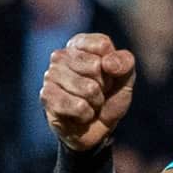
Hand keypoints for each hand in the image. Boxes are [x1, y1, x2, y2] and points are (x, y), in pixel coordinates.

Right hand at [40, 33, 135, 151]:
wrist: (98, 128)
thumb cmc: (110, 96)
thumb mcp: (125, 78)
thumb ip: (125, 63)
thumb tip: (107, 63)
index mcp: (80, 44)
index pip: (102, 45)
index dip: (113, 65)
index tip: (108, 74)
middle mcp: (61, 56)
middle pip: (95, 65)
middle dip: (104, 85)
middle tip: (98, 92)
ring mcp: (50, 76)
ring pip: (88, 88)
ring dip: (96, 102)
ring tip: (89, 103)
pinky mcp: (46, 97)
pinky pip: (78, 106)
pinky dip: (86, 114)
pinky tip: (80, 114)